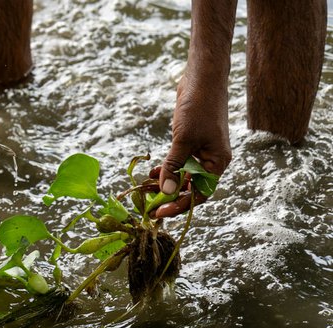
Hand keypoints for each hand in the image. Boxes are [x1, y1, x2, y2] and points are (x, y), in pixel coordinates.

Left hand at [156, 73, 231, 217]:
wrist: (202, 79)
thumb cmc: (199, 107)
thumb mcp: (183, 140)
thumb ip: (173, 166)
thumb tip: (165, 191)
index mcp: (218, 162)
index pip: (200, 194)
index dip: (180, 205)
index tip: (160, 212)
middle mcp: (212, 160)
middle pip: (191, 188)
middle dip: (170, 197)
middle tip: (150, 207)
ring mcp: (201, 152)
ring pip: (183, 176)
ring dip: (165, 183)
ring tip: (146, 192)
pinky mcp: (191, 143)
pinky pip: (178, 163)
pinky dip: (166, 169)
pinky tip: (151, 174)